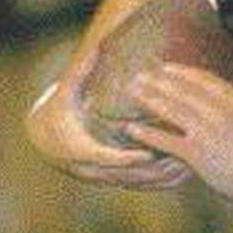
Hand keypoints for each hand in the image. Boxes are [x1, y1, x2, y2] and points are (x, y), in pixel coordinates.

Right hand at [25, 51, 192, 189]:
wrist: (45, 137)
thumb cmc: (61, 109)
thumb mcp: (68, 91)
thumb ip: (82, 72)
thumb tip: (95, 48)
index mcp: (80, 148)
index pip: (105, 159)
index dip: (127, 158)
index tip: (149, 153)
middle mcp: (92, 168)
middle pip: (127, 176)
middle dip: (153, 170)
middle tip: (179, 159)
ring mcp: (104, 176)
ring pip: (136, 183)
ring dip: (161, 177)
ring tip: (188, 165)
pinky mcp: (113, 178)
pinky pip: (140, 183)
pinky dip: (160, 180)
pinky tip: (182, 172)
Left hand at [123, 64, 232, 206]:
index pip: (203, 79)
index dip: (181, 72)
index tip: (167, 68)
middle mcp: (219, 110)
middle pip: (182, 90)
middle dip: (158, 81)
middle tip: (141, 75)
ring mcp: (206, 131)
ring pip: (170, 109)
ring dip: (148, 99)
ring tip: (132, 92)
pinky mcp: (197, 154)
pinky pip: (165, 140)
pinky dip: (146, 133)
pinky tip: (131, 128)